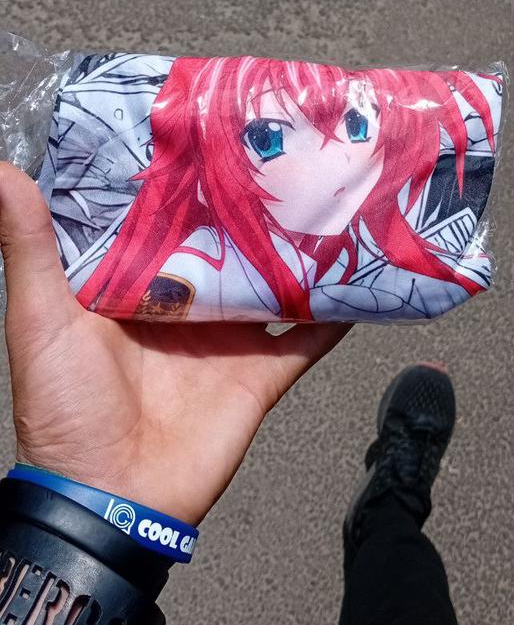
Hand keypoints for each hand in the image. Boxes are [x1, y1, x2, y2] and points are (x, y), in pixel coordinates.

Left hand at [0, 163, 349, 525]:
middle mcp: (185, 304)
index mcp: (134, 284)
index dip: (184, 178)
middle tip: (287, 149)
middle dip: (252, 206)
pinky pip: (307, 339)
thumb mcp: (40, 318)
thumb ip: (30, 247)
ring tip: (334, 196)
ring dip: (300, 249)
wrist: (112, 500)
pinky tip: (366, 278)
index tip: (210, 123)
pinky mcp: (259, 373)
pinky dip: (337, 314)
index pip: (165, 219)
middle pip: (228, 245)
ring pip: (273, 282)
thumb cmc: (65, 408)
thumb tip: (2, 170)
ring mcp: (226, 337)